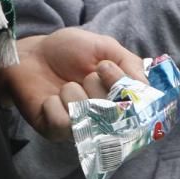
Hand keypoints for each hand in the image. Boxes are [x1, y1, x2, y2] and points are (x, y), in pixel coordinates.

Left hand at [0, 29, 146, 140]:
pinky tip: (49, 98)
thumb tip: (147, 85)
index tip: (104, 66)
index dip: (120, 85)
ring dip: (73, 93)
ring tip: (65, 85)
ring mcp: (79, 126)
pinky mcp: (55, 131)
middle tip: (85, 74)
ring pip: (87, 117)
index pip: (136, 106)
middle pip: (113, 114)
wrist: (31, 53)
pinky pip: (62, 123)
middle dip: (96, 86)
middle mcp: (102, 115)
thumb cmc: (67, 49)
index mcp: (117, 96)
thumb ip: (128, 62)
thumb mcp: (103, 46)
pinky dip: (54, 104)